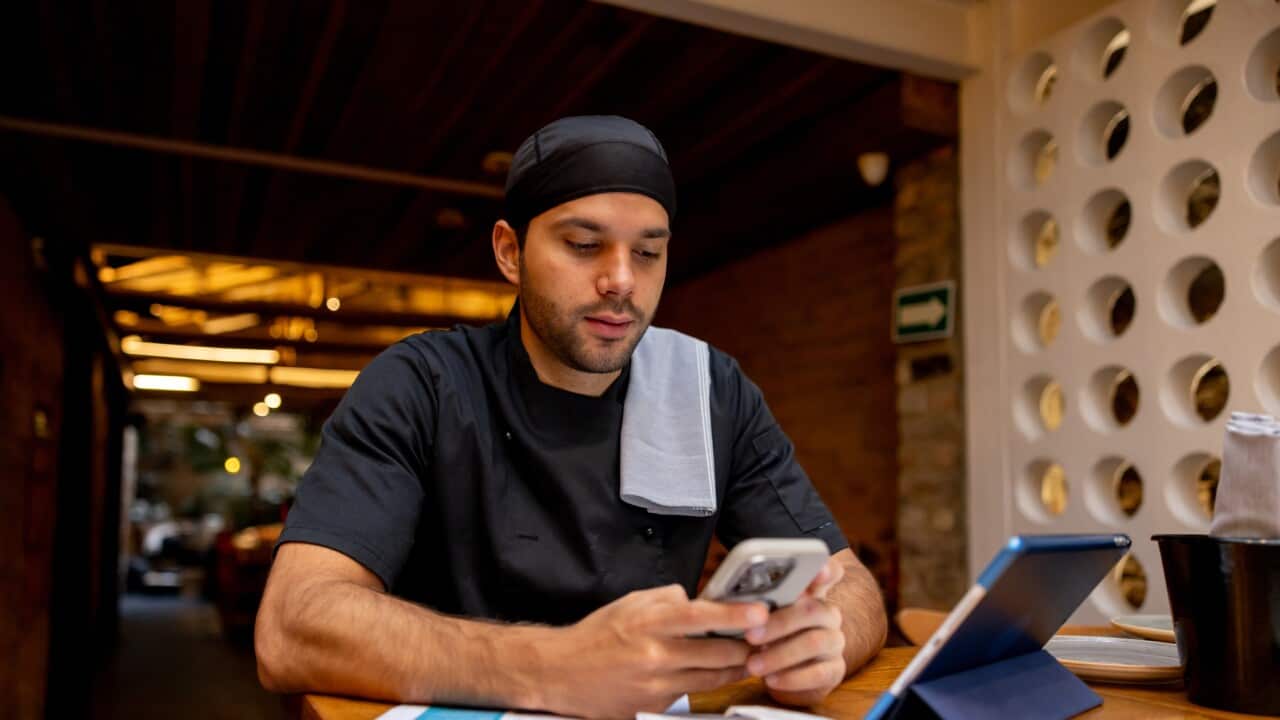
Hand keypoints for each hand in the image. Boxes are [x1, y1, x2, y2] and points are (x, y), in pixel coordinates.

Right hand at [541, 584, 767, 718]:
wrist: (563, 673)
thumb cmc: (597, 635)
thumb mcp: (631, 603)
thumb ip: (668, 598)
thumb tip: (699, 600)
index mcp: (649, 623)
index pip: (701, 617)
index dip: (736, 615)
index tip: (761, 613)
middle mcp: (655, 655)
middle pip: (717, 654)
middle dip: (745, 646)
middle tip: (763, 637)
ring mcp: (657, 686)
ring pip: (712, 679)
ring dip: (734, 667)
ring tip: (747, 657)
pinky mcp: (655, 707)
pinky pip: (692, 694)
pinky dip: (706, 682)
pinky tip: (711, 672)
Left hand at [743, 555, 845, 705]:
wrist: (785, 672)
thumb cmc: (767, 635)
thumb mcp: (760, 616)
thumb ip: (758, 604)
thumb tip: (739, 603)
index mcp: (812, 592)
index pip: (829, 571)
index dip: (826, 568)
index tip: (818, 570)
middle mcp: (828, 613)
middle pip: (813, 608)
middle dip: (779, 622)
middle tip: (750, 635)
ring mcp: (834, 641)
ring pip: (815, 642)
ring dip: (780, 654)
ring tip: (754, 664)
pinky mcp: (835, 669)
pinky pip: (819, 673)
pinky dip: (792, 678)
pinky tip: (772, 679)